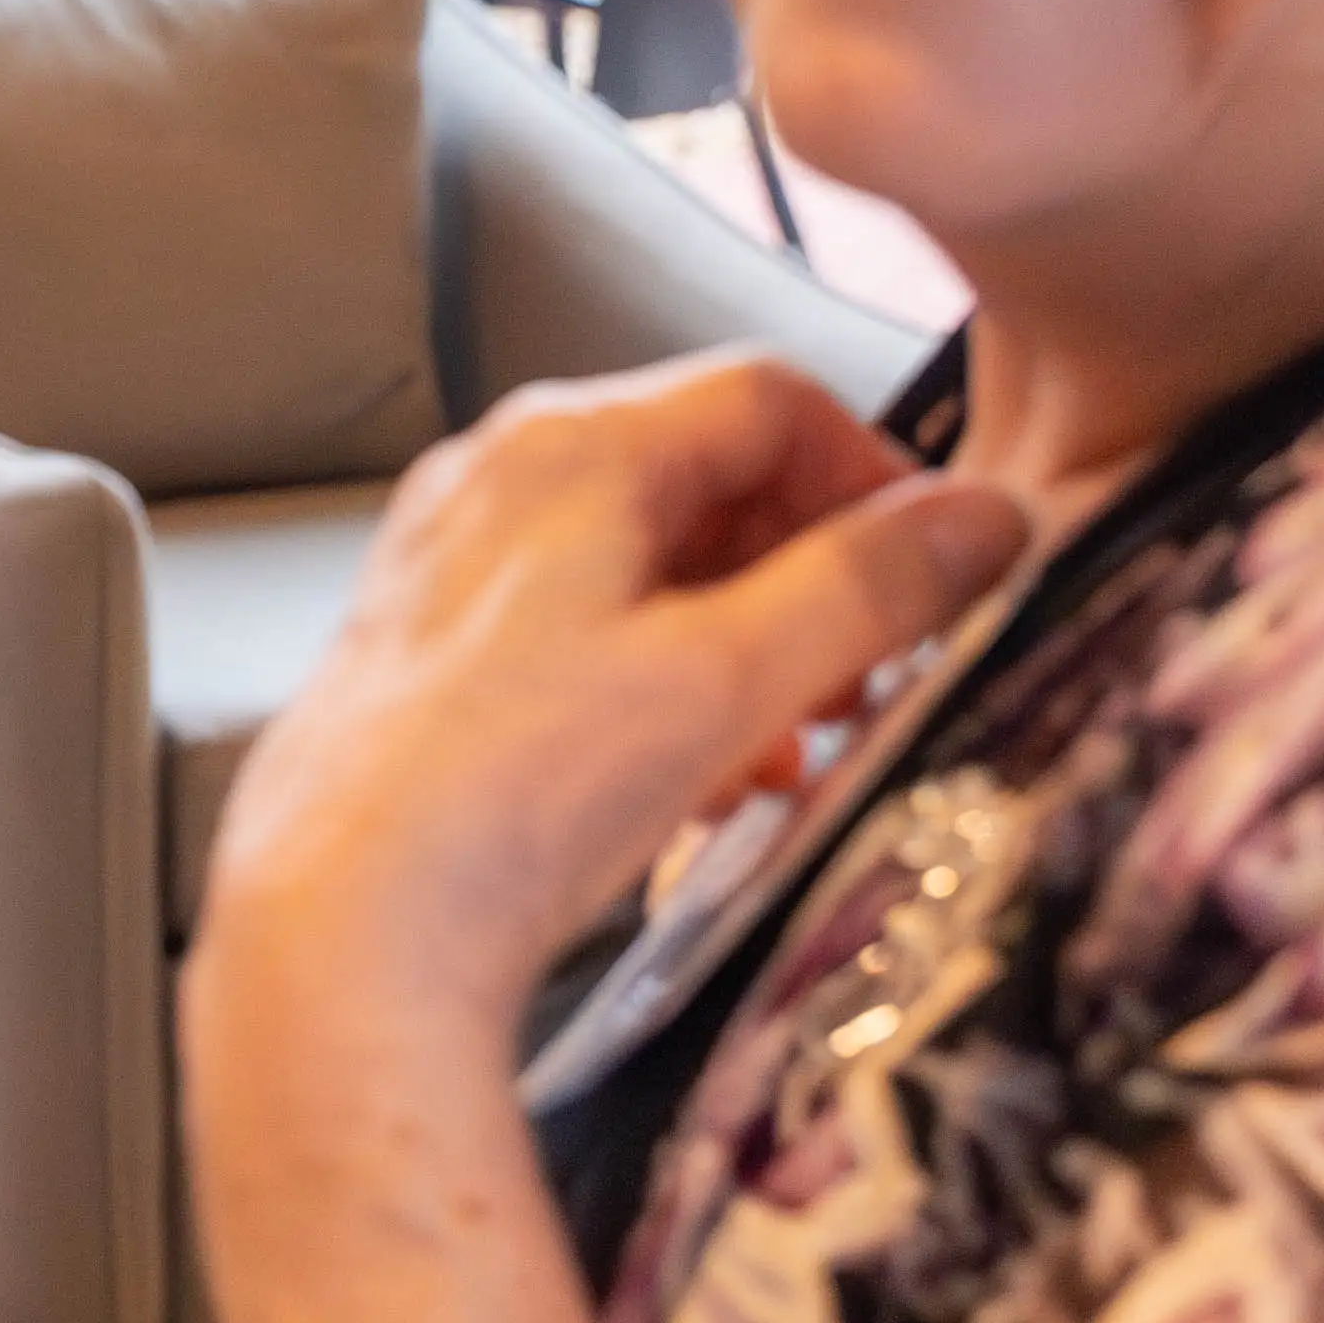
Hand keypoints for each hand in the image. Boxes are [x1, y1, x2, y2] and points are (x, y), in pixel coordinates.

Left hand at [189, 350, 1025, 1063]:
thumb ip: (867, 589)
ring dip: (750, 646)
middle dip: (814, 576)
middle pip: (709, 478)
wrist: (341, 926)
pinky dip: (668, 690)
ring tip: (796, 749)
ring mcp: (455, 567)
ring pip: (650, 567)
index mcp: (569, 447)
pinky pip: (585, 636)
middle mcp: (498, 481)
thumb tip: (982, 516)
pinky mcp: (432, 657)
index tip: (936, 571)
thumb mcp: (726, 678)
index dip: (876, 476)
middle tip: (877, 676)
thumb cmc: (509, 794)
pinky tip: (699, 785)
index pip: (768, 396)